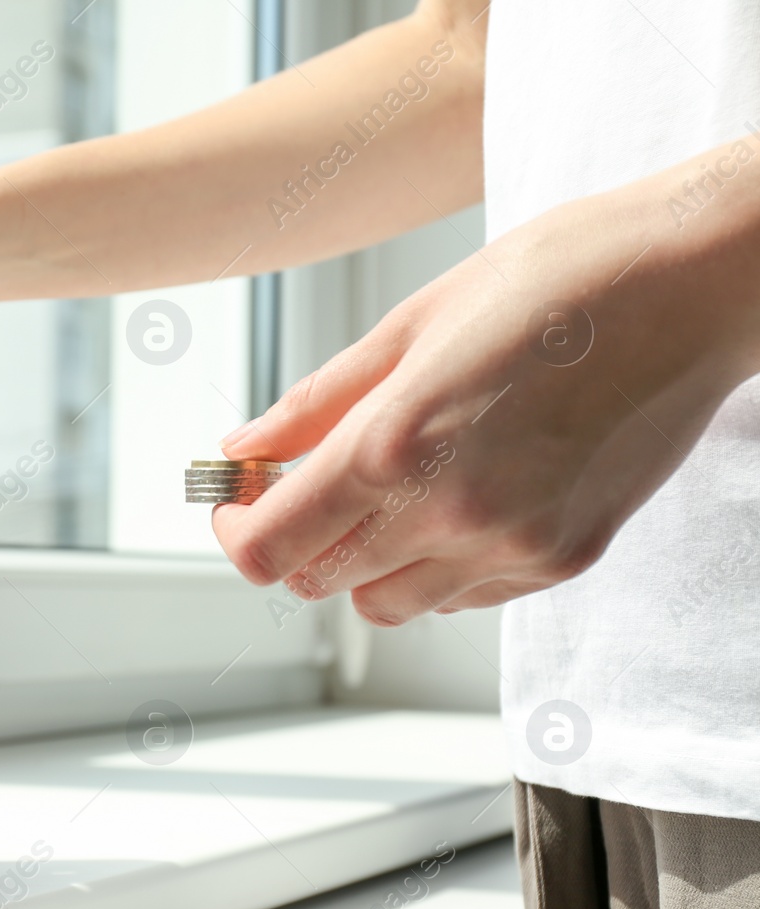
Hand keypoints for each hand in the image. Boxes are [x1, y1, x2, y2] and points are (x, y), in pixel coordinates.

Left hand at [211, 173, 759, 624]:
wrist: (694, 285)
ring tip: (388, 490)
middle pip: (320, 583)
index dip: (236, 532)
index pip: (271, 548)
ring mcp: (514, 546)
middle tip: (301, 487)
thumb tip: (245, 446)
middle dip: (294, 543)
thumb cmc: (555, 282)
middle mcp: (452, 514)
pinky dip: (434, 567)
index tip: (237, 503)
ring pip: (389, 604)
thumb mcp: (411, 324)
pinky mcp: (564, 559)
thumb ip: (317, 403)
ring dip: (363, 563)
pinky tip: (454, 500)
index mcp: (397, 446)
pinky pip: (462, 597)